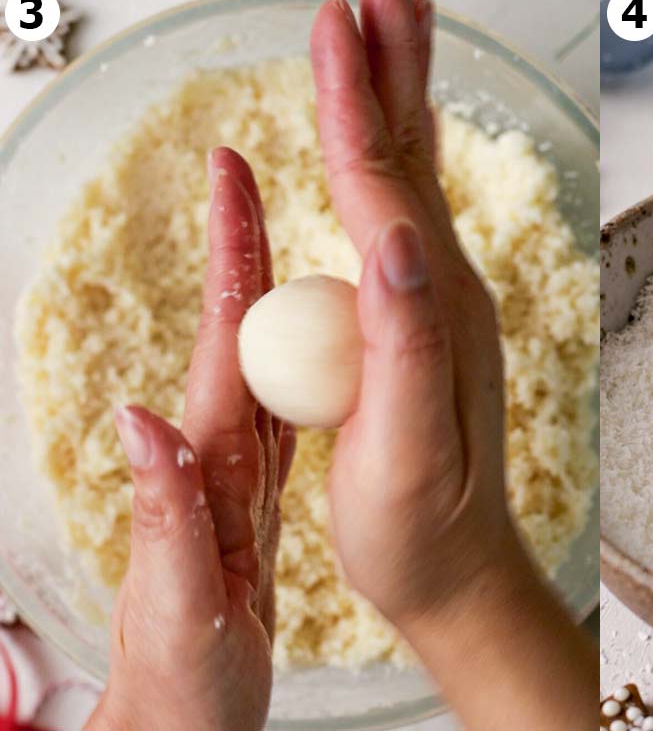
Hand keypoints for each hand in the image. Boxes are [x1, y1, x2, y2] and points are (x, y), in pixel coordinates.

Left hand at [87, 148, 293, 730]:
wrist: (182, 721)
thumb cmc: (178, 675)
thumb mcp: (178, 602)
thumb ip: (165, 514)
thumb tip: (143, 421)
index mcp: (206, 467)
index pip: (218, 343)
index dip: (227, 261)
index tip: (230, 184)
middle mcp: (218, 456)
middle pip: (235, 333)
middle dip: (239, 248)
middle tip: (247, 173)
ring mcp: (238, 475)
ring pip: (260, 365)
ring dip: (266, 294)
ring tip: (281, 235)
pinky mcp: (257, 501)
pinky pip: (283, 414)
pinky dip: (296, 366)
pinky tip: (312, 349)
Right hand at [308, 0, 594, 726]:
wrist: (460, 571)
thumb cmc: (421, 525)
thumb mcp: (405, 448)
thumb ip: (407, 346)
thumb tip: (398, 245)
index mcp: (430, 306)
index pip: (383, 183)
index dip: (352, 100)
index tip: (333, 20)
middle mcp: (444, 289)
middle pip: (411, 158)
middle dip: (391, 68)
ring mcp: (437, 302)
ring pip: (412, 178)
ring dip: (396, 98)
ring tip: (386, 35)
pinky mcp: (423, 322)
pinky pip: (403, 219)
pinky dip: (390, 162)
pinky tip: (384, 149)